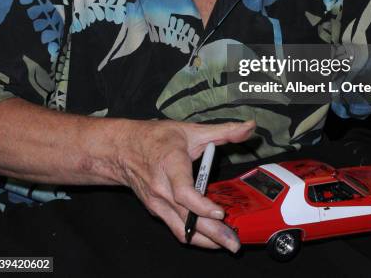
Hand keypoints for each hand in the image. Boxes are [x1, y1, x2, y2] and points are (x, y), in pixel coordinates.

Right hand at [113, 118, 254, 249]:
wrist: (122, 149)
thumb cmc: (156, 138)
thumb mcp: (191, 130)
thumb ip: (223, 131)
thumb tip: (249, 126)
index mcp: (171, 164)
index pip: (184, 192)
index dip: (202, 205)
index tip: (220, 212)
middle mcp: (161, 188)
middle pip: (187, 218)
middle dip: (212, 234)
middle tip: (234, 243)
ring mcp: (157, 203)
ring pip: (181, 230)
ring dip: (205, 241)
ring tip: (227, 244)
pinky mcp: (156, 210)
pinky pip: (176, 228)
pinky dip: (194, 235)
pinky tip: (210, 237)